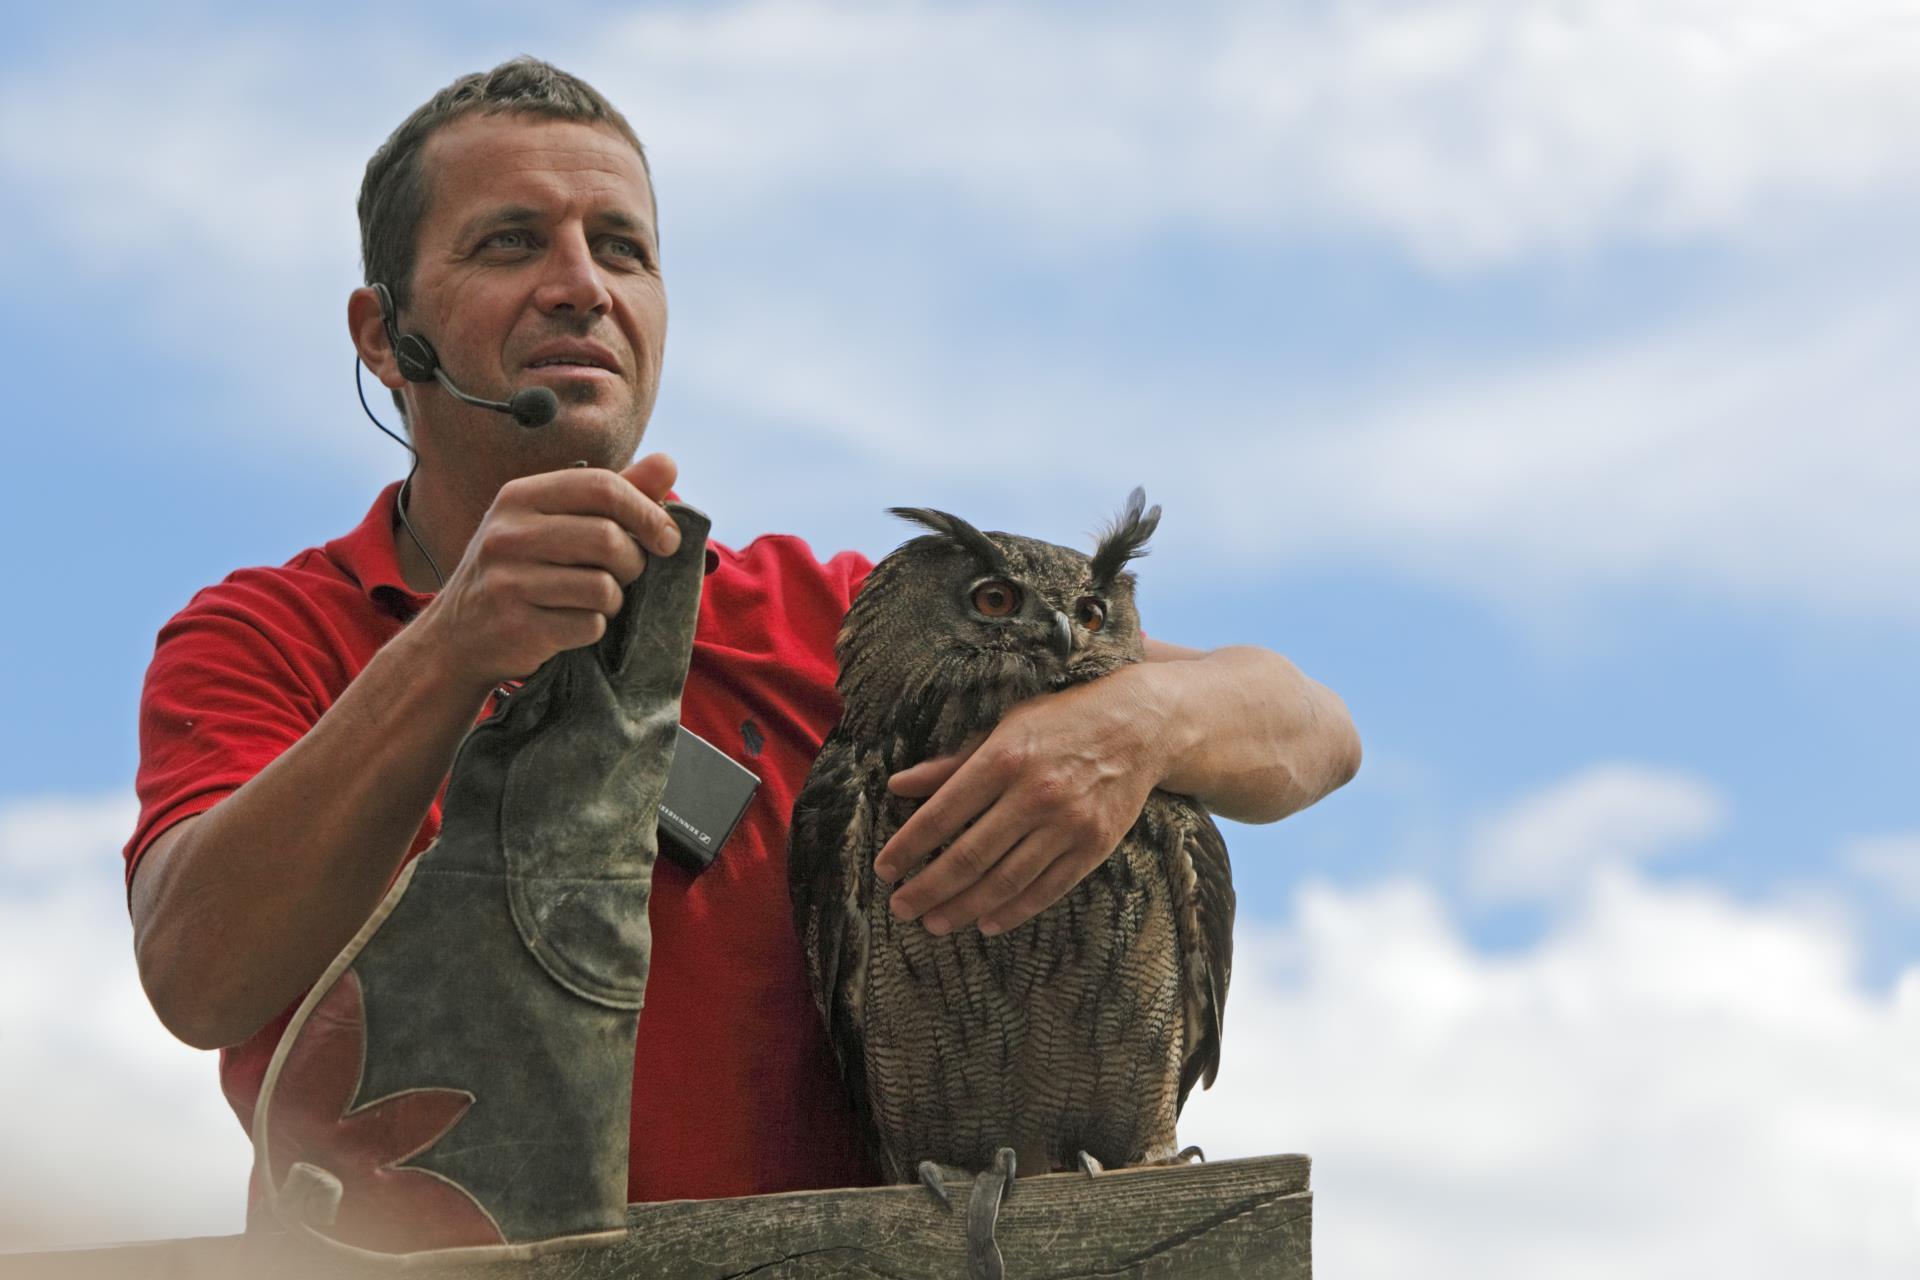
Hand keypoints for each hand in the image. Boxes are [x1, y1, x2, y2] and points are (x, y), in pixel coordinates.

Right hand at [419, 453, 680, 690]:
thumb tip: (668, 463)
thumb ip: (613, 495)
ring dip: (614, 601)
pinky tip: (569, 625)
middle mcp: (508, 533)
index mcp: (520, 496)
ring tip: (593, 601)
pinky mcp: (516, 625)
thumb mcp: (555, 523)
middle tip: (626, 576)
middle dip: (634, 563)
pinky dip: (593, 629)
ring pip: (603, 586)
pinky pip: (588, 625)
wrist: (458, 639)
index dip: (648, 512)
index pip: (603, 486)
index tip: (668, 539)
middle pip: (608, 538)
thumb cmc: (521, 572)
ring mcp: (508, 580)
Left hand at [872, 668, 1169, 936]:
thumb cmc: (1061, 720)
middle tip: (900, 909)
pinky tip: (986, 923)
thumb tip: (898, 785)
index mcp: (1003, 758)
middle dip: (928, 888)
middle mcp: (1034, 793)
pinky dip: (1014, 911)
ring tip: (934, 923)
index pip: (942, 813)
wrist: (1140, 726)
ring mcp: (1067, 824)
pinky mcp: (1094, 846)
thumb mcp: (1004, 727)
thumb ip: (952, 762)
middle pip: (969, 855)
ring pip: (1005, 880)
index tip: (884, 870)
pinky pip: (1047, 889)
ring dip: (964, 908)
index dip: (908, 846)